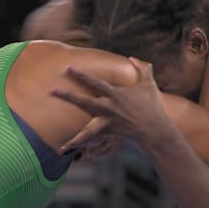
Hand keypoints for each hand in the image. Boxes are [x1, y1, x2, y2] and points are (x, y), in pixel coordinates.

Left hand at [51, 57, 170, 152]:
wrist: (155, 129)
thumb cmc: (152, 105)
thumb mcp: (149, 83)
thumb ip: (142, 67)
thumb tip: (132, 58)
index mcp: (116, 94)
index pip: (95, 82)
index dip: (82, 75)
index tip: (69, 68)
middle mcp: (109, 108)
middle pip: (85, 102)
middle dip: (68, 96)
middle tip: (53, 90)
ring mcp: (108, 122)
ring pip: (86, 128)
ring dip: (71, 133)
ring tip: (55, 138)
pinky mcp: (108, 132)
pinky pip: (91, 138)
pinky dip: (77, 143)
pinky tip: (62, 149)